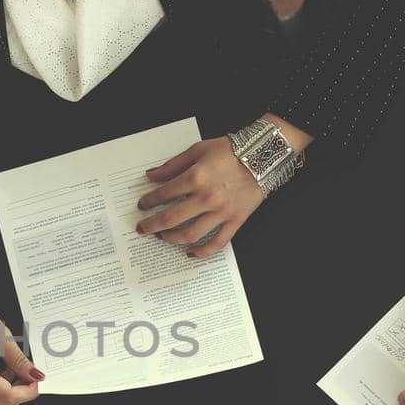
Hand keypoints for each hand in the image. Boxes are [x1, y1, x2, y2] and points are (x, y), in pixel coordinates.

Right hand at [0, 280, 40, 404]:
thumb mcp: (2, 337)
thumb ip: (19, 360)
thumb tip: (34, 375)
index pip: (8, 395)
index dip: (28, 392)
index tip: (39, 381)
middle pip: (3, 400)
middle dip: (23, 390)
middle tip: (34, 375)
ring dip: (14, 387)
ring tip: (20, 368)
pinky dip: (4, 383)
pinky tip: (9, 368)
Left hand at [137, 137, 263, 258]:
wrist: (263, 156)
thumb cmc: (231, 151)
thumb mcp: (197, 150)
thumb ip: (172, 165)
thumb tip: (151, 175)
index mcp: (195, 177)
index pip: (163, 194)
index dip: (149, 201)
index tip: (142, 206)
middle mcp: (206, 197)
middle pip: (171, 218)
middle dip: (151, 225)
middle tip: (141, 229)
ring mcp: (221, 212)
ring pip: (190, 234)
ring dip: (171, 238)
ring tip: (162, 237)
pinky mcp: (235, 220)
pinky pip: (217, 243)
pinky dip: (202, 252)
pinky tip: (190, 254)